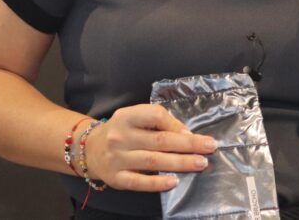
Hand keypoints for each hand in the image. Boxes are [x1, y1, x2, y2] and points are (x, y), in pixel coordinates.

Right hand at [79, 104, 217, 191]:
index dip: (176, 125)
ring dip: (180, 163)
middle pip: (160, 140)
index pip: (155, 116)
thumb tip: (185, 133)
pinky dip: (157, 183)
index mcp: (127, 116)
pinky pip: (139, 182)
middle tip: (209, 147)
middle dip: (188, 145)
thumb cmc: (122, 130)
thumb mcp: (135, 117)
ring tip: (200, 163)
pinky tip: (174, 182)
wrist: (89, 148)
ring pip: (153, 161)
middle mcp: (120, 137)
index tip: (194, 133)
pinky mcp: (116, 178)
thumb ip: (158, 121)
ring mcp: (117, 158)